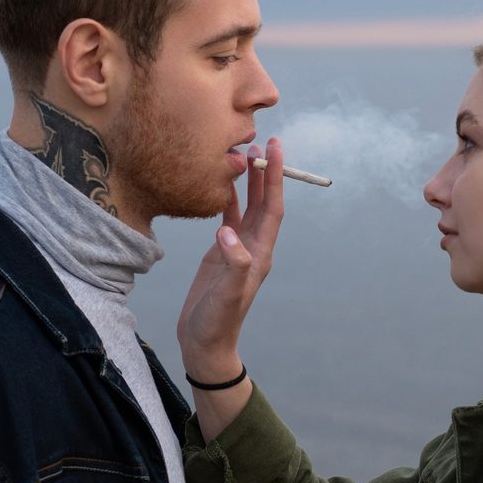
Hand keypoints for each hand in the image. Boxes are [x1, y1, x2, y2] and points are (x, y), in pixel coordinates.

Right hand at [177, 138, 285, 382]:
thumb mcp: (228, 293)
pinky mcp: (221, 253)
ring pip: (248, 207)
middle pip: (264, 201)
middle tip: (263, 140)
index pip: (273, 208)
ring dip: (249, 182)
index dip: (276, 178)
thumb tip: (227, 230)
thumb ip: (233, 263)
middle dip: (266, 173)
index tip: (277, 149)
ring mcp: (238, 249)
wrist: (205, 341)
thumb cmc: (217, 321)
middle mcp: (253, 247)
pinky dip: (229, 199)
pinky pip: (229, 218)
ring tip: (243, 154)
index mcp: (260, 253)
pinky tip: (223, 184)